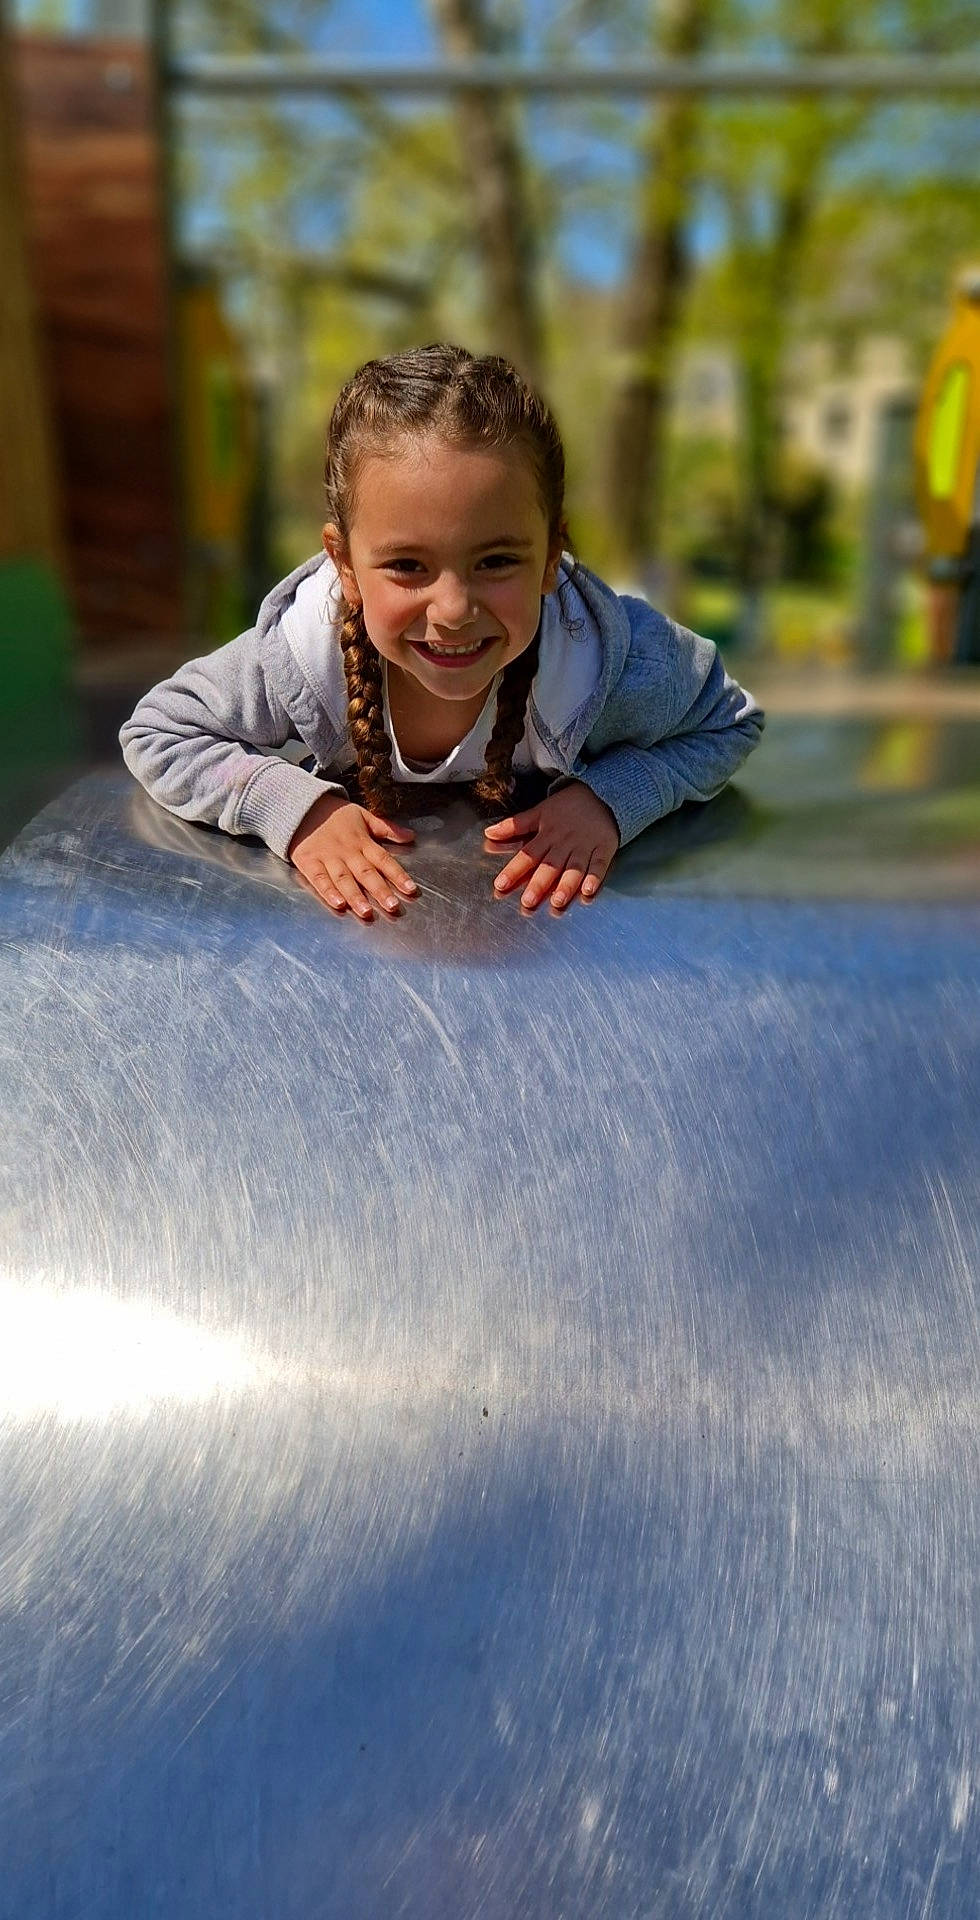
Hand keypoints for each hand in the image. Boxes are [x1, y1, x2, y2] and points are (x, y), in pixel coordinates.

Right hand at [288, 793, 416, 919]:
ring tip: (366, 912)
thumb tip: (411, 836)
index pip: (384, 860)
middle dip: (380, 891)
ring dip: (356, 896)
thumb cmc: (335, 814)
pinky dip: (328, 892)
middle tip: (392, 907)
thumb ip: (387, 828)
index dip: (398, 875)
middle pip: (366, 873)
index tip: (411, 890)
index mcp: (362, 841)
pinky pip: (319, 879)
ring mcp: (327, 858)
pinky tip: (338, 904)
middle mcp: (347, 852)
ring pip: (344, 879)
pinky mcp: (309, 863)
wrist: (302, 806)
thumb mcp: (363, 815)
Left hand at [483, 782, 619, 911]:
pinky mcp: (603, 849)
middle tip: (528, 901)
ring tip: (558, 901)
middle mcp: (564, 844)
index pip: (527, 855)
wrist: (600, 793)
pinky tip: (588, 890)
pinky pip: (599, 865)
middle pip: (550, 866)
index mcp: (546, 835)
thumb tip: (489, 833)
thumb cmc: (567, 806)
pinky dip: (595, 877)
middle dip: (539, 884)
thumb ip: (515, 825)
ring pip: (574, 869)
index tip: (501, 884)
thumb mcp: (539, 812)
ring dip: (566, 885)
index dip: (514, 870)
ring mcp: (584, 847)